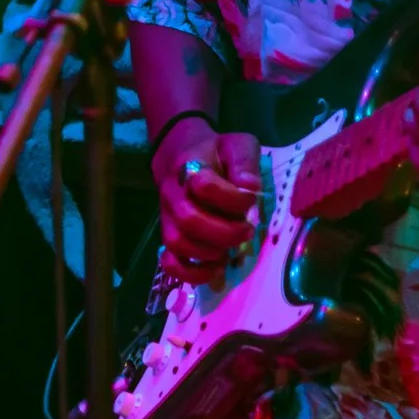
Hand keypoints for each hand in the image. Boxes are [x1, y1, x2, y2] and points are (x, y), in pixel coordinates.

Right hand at [154, 117, 262, 282]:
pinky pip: (169, 261)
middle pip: (189, 220)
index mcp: (191, 168)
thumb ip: (245, 162)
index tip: (250, 199)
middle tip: (247, 231)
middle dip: (224, 232)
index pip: (203, 186)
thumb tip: (250, 189)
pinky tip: (213, 269)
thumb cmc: (215, 152)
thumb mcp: (236, 145)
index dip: (232, 198)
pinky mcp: (168, 234)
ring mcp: (168, 217)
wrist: (179, 154)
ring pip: (178, 243)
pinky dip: (190, 273)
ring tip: (230, 249)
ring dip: (210, 252)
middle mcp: (174, 194)